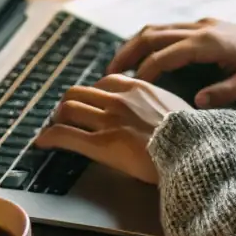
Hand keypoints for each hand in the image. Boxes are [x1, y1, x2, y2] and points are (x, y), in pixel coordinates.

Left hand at [35, 74, 191, 183]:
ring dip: (57, 118)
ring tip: (54, 127)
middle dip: (69, 103)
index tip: (90, 102)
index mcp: (139, 89)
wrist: (193, 153)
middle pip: (79, 92)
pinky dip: (49, 137)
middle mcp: (119, 100)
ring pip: (68, 109)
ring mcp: (109, 121)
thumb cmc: (192, 136)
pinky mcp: (102, 144)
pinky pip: (66, 136)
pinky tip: (42, 142)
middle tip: (65, 115)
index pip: (105, 81)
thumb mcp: (178, 108)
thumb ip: (160, 103)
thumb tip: (160, 109)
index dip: (92, 93)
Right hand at [106, 17, 235, 107]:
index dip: (145, 72)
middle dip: (126, 54)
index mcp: (208, 43)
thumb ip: (224, 92)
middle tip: (106, 75)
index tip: (130, 90)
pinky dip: (147, 42)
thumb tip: (195, 103)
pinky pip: (166, 30)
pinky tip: (140, 58)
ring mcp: (199, 25)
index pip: (166, 55)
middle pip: (152, 35)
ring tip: (116, 66)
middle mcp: (199, 29)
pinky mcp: (202, 27)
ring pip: (156, 29)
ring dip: (133, 45)